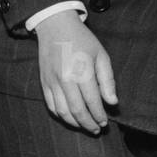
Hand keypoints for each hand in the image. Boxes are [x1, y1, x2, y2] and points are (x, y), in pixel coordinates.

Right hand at [35, 10, 117, 133]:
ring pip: (62, 112)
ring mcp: (52, 82)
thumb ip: (108, 80)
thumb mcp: (101, 55)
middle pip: (77, 111)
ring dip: (75, 123)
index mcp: (82, 72)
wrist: (55, 26)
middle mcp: (65, 79)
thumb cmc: (82, 40)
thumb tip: (112, 102)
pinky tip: (70, 118)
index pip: (93, 102)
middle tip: (97, 130)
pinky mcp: (44, 82)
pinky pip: (51, 105)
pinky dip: (61, 116)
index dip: (100, 115)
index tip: (105, 122)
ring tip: (85, 127)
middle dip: (88, 123)